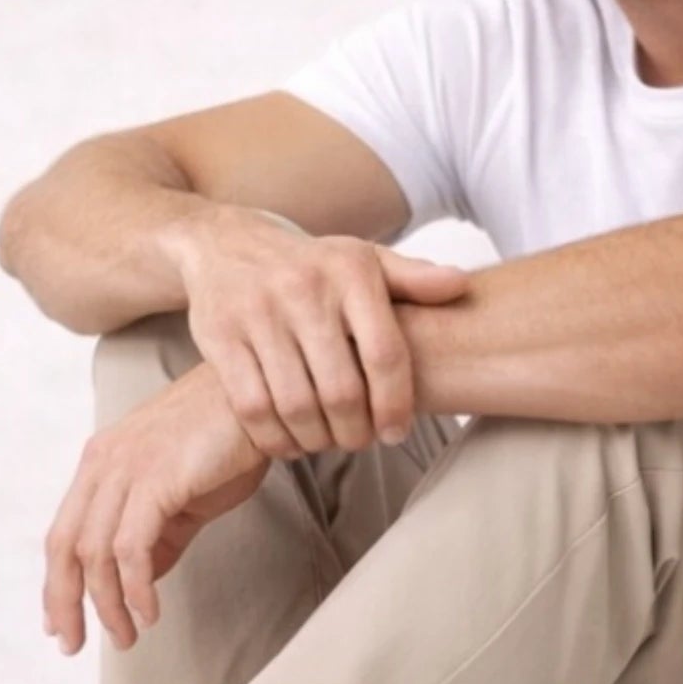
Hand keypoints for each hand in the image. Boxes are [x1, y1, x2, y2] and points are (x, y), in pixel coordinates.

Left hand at [43, 361, 270, 654]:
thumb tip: (141, 581)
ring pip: (96, 553)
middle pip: (65, 546)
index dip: (56, 583)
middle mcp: (103, 463)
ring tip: (126, 637)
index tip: (59, 624)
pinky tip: (149, 612)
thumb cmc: (227, 441)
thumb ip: (158, 535)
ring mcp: (126, 468)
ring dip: (109, 605)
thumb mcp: (181, 495)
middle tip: (74, 645)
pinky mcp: (156, 479)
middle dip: (65, 603)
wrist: (262, 399)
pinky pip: (131, 548)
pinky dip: (136, 588)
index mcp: (102, 463)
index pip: (63, 533)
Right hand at [171, 212, 472, 458]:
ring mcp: (258, 313)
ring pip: (297, 405)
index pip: (385, 355)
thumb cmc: (309, 263)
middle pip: (341, 391)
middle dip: (355, 432)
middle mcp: (304, 289)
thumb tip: (461, 286)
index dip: (396, 405)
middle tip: (359, 441)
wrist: (225, 242)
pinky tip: (288, 441)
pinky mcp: (220, 337)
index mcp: (350, 271)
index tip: (396, 432)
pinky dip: (274, 436)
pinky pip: (253, 406)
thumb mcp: (362, 260)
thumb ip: (413, 278)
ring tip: (326, 441)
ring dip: (316, 439)